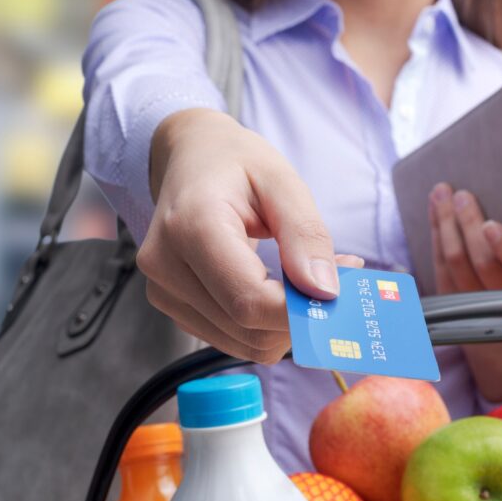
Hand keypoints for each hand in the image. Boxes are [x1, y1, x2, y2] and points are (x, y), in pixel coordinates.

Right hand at [137, 108, 362, 363]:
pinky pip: (233, 338)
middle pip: (248, 327)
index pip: (249, 300)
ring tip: (305, 278)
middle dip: (301, 315)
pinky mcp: (172, 306)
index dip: (300, 310)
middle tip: (336, 278)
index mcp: (191, 226)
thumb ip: (305, 234)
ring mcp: (163, 291)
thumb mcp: (281, 181)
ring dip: (286, 324)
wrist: (190, 158)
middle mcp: (166, 265)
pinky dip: (266, 324)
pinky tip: (279, 289)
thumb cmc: (236, 163)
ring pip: (243, 343)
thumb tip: (324, 291)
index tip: (338, 292)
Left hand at [428, 182, 501, 401]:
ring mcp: (472, 304)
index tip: (491, 225)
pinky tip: (435, 211)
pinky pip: (438, 265)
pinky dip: (435, 235)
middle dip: (468, 225)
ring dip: (445, 225)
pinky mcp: (448, 300)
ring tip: (441, 193)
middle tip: (462, 195)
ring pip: (454, 263)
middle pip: (481, 263)